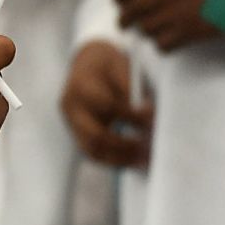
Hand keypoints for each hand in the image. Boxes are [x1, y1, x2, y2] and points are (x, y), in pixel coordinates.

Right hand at [60, 39, 152, 167]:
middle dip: (124, 146)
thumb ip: (131, 89)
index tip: (153, 121)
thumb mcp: (121, 66)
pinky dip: (112, 159)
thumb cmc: (109, 65)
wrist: (87, 63)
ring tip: (143, 160)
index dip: (132, 116)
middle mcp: (71, 106)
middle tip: (149, 149)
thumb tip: (147, 115)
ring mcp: (71, 122)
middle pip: (95, 135)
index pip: (107, 106)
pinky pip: (92, 152)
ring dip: (119, 158)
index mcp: (81, 85)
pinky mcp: (76, 132)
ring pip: (91, 149)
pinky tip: (132, 160)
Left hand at [115, 0, 221, 51]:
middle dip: (124, 18)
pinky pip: (163, 45)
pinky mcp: (192, 31)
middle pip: (132, 9)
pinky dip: (161, 45)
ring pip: (146, 28)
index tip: (118, 0)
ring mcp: (180, 10)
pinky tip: (166, 41)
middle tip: (123, 23)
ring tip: (150, 30)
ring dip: (145, 31)